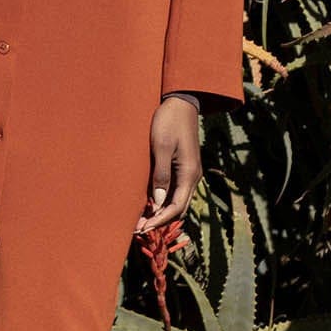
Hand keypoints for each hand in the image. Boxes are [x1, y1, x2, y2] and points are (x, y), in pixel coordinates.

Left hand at [135, 92, 201, 241]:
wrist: (181, 102)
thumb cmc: (168, 121)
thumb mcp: (160, 147)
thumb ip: (160, 176)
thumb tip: (157, 203)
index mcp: (189, 174)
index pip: (175, 207)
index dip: (158, 220)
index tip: (141, 228)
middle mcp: (192, 176)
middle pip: (178, 208)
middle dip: (159, 220)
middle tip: (138, 228)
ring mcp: (189, 172)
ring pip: (177, 201)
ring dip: (161, 212)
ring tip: (141, 219)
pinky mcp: (184, 167)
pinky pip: (175, 191)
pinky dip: (163, 201)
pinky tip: (148, 203)